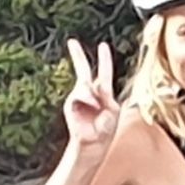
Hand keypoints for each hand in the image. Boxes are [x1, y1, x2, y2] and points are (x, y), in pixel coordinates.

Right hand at [60, 40, 121, 154]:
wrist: (94, 142)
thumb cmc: (106, 128)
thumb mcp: (113, 110)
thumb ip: (105, 94)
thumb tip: (93, 85)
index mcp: (103, 94)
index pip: (104, 73)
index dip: (104, 59)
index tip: (102, 45)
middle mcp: (89, 93)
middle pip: (83, 70)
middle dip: (77, 56)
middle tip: (71, 41)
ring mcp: (79, 97)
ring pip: (85, 85)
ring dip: (93, 95)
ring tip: (98, 107)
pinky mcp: (71, 103)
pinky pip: (80, 94)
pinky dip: (88, 100)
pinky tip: (93, 108)